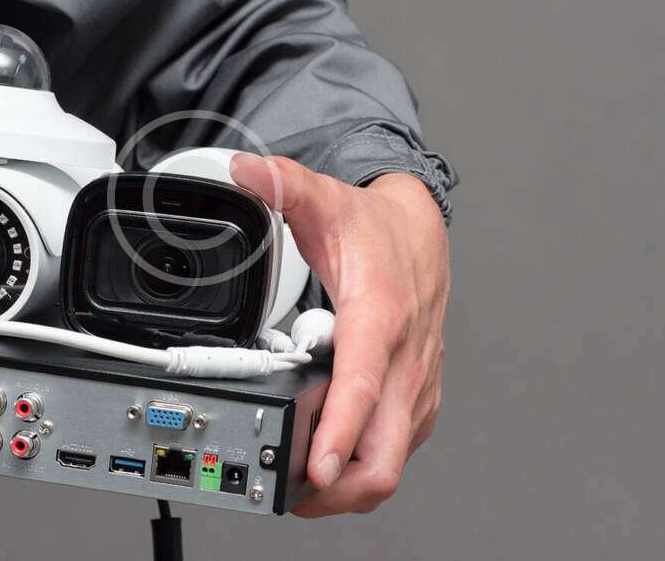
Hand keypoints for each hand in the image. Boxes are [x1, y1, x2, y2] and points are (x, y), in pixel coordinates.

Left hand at [230, 153, 448, 516]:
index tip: (317, 467)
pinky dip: (365, 465)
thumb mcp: (324, 201)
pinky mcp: (418, 398)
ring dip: (350, 483)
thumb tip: (244, 170)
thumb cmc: (375, 230)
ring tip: (300, 485)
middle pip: (384, 452)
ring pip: (393, 460)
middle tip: (289, 493)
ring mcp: (416, 385)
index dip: (341, 430)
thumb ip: (282, 184)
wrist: (421, 233)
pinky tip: (330, 460)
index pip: (364, 384)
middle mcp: (405, 360)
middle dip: (338, 486)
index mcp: (380, 317)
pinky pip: (398, 448)